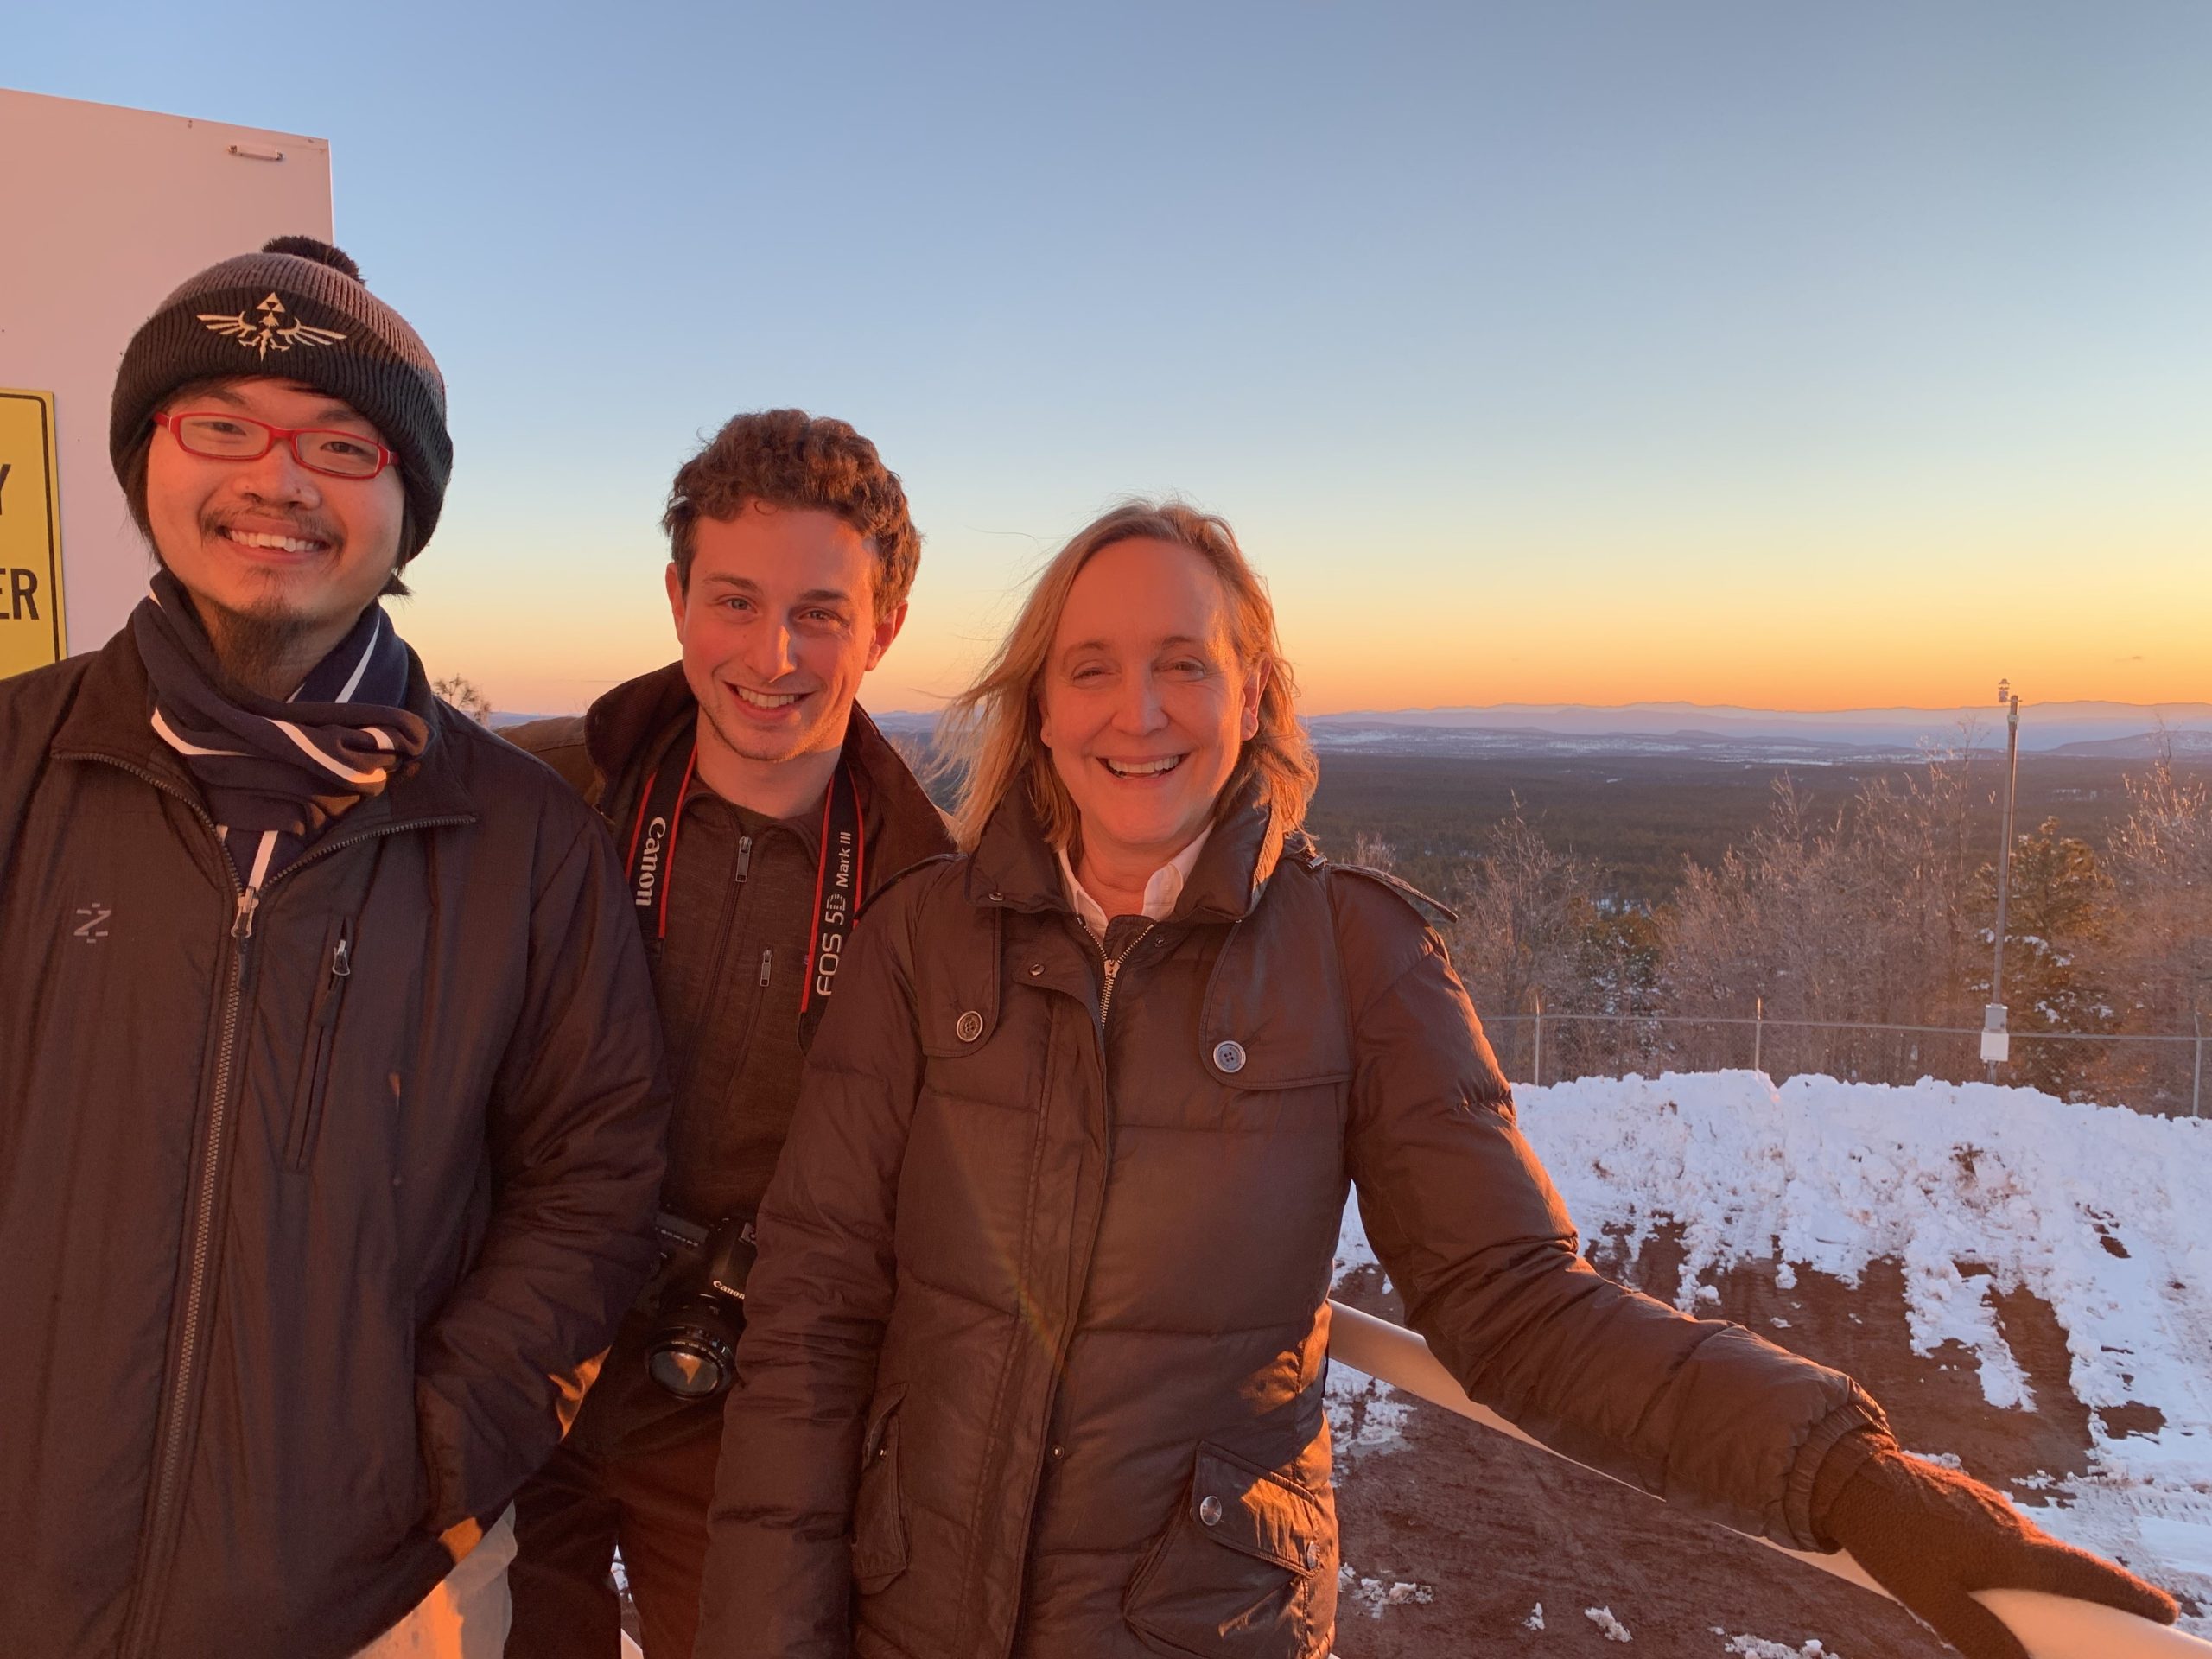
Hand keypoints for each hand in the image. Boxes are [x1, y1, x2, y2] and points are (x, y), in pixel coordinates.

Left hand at [1814, 1437, 2178, 1658]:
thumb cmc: (1887, 1538)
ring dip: (2045, 1578)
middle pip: (2066, 1565)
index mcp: (2012, 1550)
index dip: (2128, 1593)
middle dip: (2093, 1592)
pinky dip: (2014, 1561)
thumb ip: (1980, 1637)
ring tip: (2049, 1609)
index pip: (2088, 1574)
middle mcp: (2010, 1524)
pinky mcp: (1965, 1501)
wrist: (1845, 1472)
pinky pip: (2004, 1537)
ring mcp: (1987, 1508)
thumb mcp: (1931, 1600)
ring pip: (2031, 1551)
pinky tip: (1989, 1576)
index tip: (2164, 1609)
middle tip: (2115, 1620)